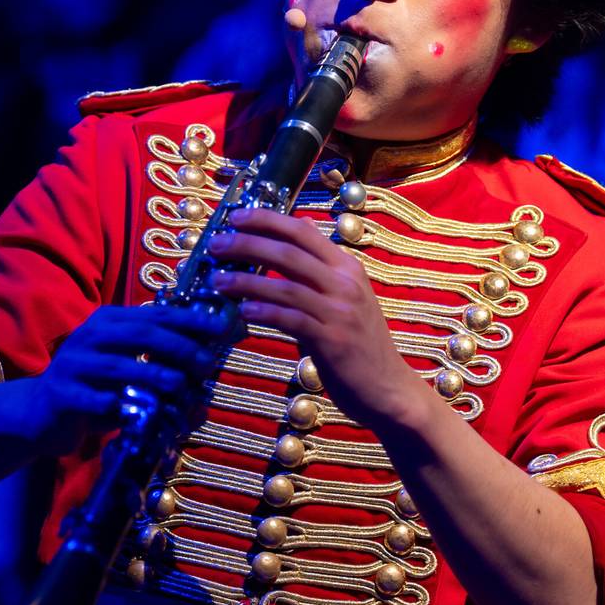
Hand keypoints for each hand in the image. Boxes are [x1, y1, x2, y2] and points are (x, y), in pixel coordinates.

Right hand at [35, 304, 238, 450]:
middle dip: (178, 345)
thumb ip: (158, 361)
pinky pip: (93, 399)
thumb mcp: (126, 368)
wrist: (41, 413)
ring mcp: (73, 364)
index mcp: (108, 322)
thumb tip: (208, 366)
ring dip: (152, 374)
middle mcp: (90, 336)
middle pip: (140, 333)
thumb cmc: (95, 388)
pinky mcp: (62, 394)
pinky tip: (132, 411)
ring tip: (179, 385)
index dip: (188, 320)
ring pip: (118, 365)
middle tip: (204, 362)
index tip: (218, 328)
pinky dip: (114, 404)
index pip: (155, 315)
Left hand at [205, 208, 430, 430]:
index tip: (237, 216)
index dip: (268, 220)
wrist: (387, 387)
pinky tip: (242, 311)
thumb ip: (318, 270)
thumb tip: (294, 234)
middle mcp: (346, 284)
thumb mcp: (345, 296)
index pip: (303, 232)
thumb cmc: (359, 343)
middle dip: (248, 245)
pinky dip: (264, 312)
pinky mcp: (333, 341)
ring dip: (247, 282)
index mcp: (347, 268)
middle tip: (216, 244)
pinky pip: (291, 320)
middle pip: (289, 253)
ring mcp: (341, 312)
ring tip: (218, 280)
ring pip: (286, 287)